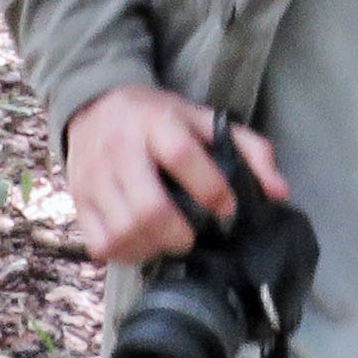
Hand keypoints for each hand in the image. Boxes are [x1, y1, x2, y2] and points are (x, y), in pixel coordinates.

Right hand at [63, 85, 288, 266]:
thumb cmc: (159, 118)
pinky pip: (99, 241)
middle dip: (178, 234)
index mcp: (157, 124)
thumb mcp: (204, 120)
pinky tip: (143, 247)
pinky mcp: (77, 198)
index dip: (210, 188)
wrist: (95, 104)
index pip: (182, 156)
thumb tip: (279, 192)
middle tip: (193, 238)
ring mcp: (94, 177)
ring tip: (169, 244)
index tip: (228, 209)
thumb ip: (248, 150)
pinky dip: (124, 253)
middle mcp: (120, 150)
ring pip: (122, 231)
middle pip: (148, 207)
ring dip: (152, 249)